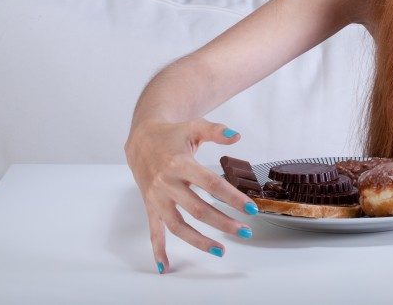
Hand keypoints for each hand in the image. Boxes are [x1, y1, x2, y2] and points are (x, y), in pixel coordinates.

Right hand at [124, 118, 257, 273]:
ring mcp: (157, 199)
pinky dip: (158, 250)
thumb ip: (216, 131)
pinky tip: (165, 267)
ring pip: (178, 226)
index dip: (232, 198)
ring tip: (222, 250)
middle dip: (224, 223)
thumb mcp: (194, 126)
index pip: (211, 184)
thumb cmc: (173, 135)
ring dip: (199, 241)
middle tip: (246, 232)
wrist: (141, 140)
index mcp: (180, 164)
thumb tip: (237, 136)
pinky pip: (154, 232)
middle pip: (198, 209)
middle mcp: (167, 184)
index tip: (252, 209)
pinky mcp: (150, 207)